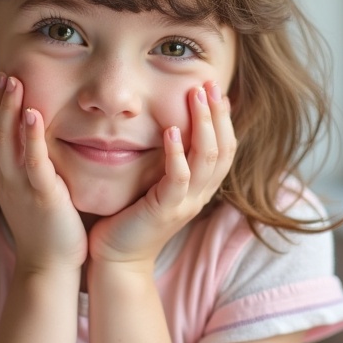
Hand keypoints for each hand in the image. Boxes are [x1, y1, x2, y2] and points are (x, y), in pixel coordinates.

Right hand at [0, 74, 87, 272]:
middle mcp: (4, 177)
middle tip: (4, 70)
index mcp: (2, 175)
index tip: (2, 77)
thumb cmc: (47, 227)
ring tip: (14, 81)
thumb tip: (38, 140)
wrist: (49, 267)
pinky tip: (34, 114)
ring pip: (5, 140)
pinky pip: (32, 162)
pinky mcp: (41, 196)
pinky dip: (30, 136)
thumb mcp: (32, 189)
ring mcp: (19, 186)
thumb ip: (31, 164)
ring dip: (8, 108)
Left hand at [88, 82, 235, 272]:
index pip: (225, 148)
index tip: (217, 91)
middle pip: (224, 149)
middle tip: (210, 83)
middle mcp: (199, 195)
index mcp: (200, 188)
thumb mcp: (154, 184)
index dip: (224, 119)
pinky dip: (178, 153)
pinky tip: (172, 131)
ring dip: (204, 124)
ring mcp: (185, 204)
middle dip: (218, 114)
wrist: (116, 259)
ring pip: (207, 159)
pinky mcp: (165, 211)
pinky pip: (179, 178)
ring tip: (197, 96)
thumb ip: (166, 161)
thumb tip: (167, 127)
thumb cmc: (130, 218)